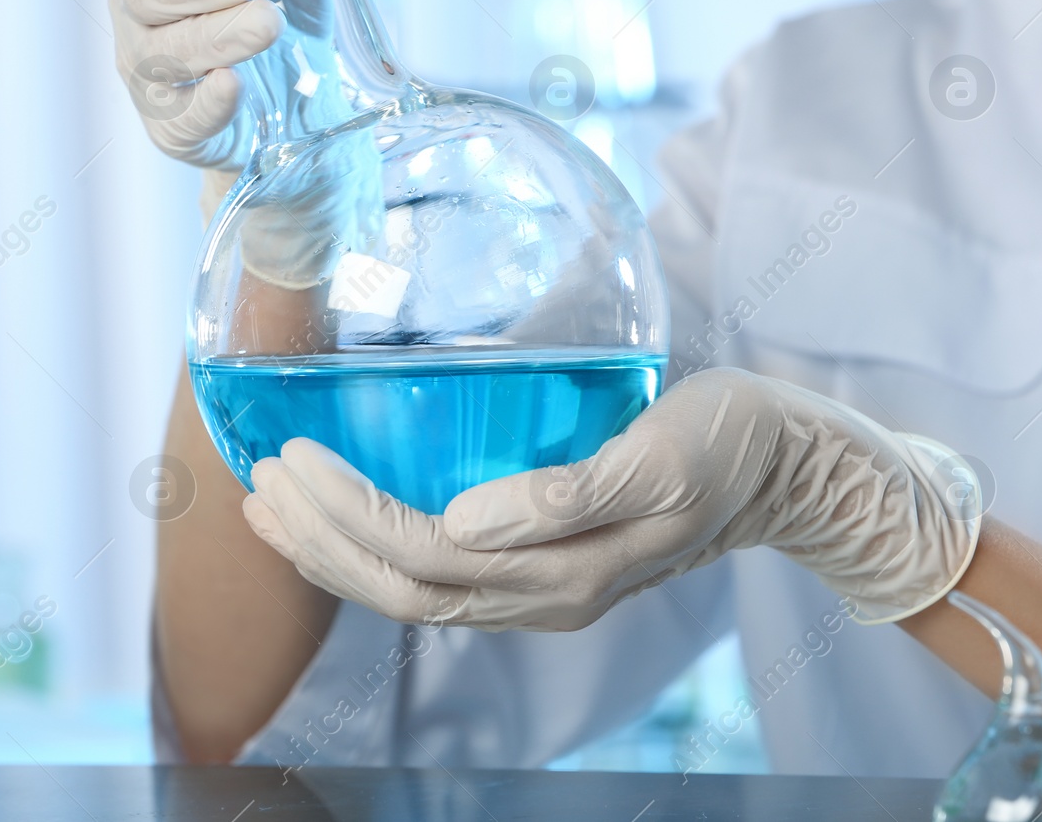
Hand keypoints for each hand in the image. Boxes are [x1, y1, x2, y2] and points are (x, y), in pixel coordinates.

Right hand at [100, 0, 368, 177]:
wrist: (311, 97)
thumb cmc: (292, 0)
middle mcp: (138, 11)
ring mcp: (152, 73)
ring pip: (162, 53)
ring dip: (215, 35)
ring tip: (270, 23)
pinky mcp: (178, 127)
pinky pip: (181, 117)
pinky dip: (206, 102)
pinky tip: (234, 86)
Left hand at [241, 367, 980, 630]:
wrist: (784, 466)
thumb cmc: (723, 446)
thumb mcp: (652, 463)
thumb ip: (560, 498)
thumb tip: (462, 522)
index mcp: (561, 577)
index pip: (424, 564)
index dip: (348, 522)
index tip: (293, 461)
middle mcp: (538, 595)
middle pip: (400, 588)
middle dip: (320, 542)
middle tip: (258, 480)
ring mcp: (537, 584)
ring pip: (410, 587)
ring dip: (334, 550)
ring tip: (268, 507)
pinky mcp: (538, 558)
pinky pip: (438, 568)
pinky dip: (376, 544)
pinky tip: (343, 514)